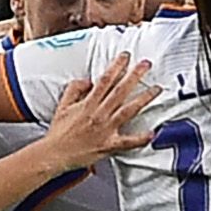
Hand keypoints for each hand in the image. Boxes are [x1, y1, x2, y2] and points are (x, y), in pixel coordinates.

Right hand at [43, 56, 159, 168]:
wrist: (54, 154)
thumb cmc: (59, 133)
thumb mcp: (63, 105)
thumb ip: (74, 89)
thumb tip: (87, 80)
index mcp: (88, 104)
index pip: (105, 80)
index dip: (117, 66)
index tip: (126, 57)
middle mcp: (99, 114)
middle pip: (120, 91)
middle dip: (134, 75)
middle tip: (146, 65)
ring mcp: (105, 129)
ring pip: (128, 110)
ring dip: (144, 98)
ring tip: (156, 89)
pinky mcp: (109, 145)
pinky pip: (128, 142)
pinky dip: (140, 138)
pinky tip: (152, 133)